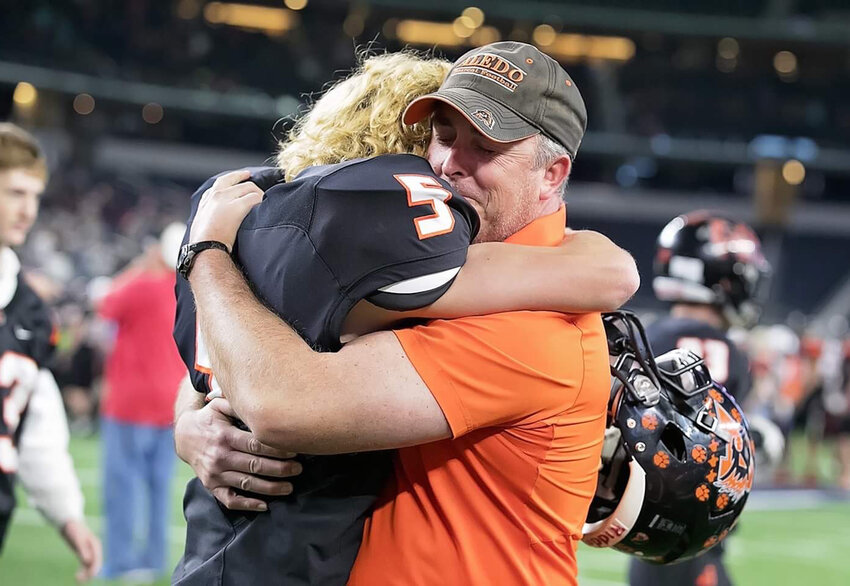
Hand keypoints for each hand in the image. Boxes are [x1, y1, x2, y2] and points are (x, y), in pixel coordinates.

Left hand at [60, 519, 101, 582]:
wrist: (68, 523)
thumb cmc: (73, 529)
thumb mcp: (77, 539)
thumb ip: (83, 550)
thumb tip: (87, 561)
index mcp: (95, 545)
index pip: (97, 560)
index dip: (94, 569)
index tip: (88, 576)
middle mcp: (94, 549)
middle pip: (95, 564)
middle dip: (90, 573)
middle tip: (79, 580)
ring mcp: (89, 551)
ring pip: (91, 565)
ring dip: (86, 573)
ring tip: (77, 579)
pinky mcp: (83, 553)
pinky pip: (86, 564)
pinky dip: (83, 570)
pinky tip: (77, 575)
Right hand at [175, 397, 301, 510]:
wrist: (184, 437)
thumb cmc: (210, 419)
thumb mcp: (220, 406)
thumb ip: (239, 405)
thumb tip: (262, 404)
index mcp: (225, 436)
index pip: (255, 445)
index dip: (276, 449)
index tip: (294, 450)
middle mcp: (220, 456)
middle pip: (255, 465)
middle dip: (280, 469)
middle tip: (298, 469)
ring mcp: (215, 474)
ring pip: (247, 484)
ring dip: (270, 488)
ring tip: (289, 487)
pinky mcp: (211, 486)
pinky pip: (229, 500)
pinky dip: (247, 504)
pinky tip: (264, 505)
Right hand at [189, 170, 263, 249]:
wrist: (204, 249)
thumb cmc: (203, 243)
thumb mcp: (200, 224)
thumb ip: (208, 216)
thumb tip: (215, 221)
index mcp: (207, 200)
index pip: (221, 183)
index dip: (233, 179)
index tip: (242, 177)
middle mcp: (216, 195)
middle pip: (235, 179)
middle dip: (247, 180)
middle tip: (255, 181)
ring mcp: (226, 199)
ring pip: (249, 187)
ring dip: (258, 193)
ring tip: (263, 201)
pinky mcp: (237, 207)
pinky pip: (255, 198)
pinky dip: (261, 202)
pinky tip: (264, 208)